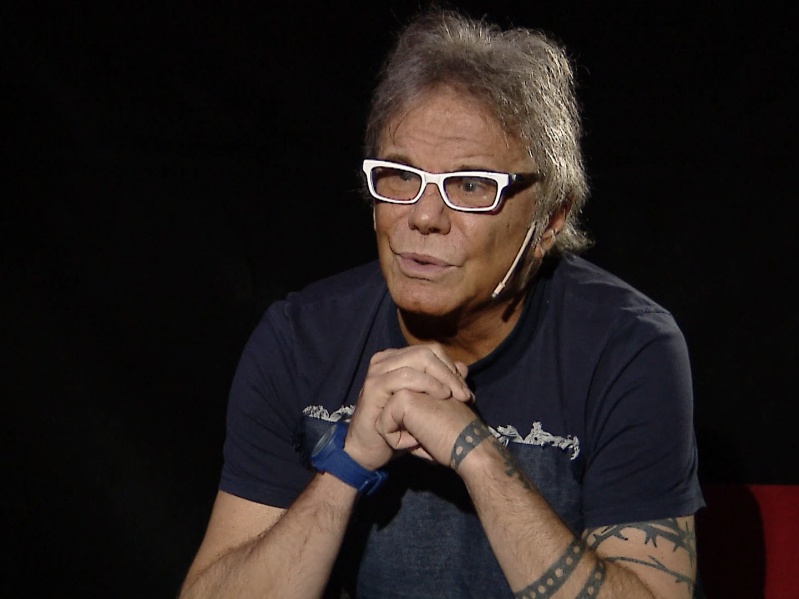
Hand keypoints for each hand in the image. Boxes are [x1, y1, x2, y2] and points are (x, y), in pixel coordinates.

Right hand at [345, 344, 472, 469]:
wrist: (371, 448)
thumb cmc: (399, 426)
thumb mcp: (425, 404)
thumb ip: (442, 384)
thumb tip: (462, 368)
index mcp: (397, 359)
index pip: (432, 350)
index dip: (451, 367)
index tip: (466, 391)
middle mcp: (386, 360)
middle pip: (426, 353)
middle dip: (449, 374)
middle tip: (464, 396)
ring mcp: (378, 371)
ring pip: (417, 360)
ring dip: (440, 379)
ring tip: (452, 399)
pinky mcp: (374, 386)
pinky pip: (405, 377)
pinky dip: (425, 386)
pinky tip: (437, 401)